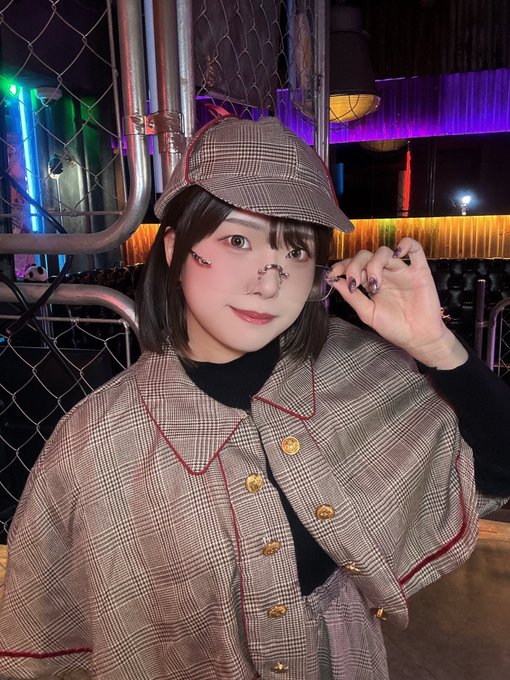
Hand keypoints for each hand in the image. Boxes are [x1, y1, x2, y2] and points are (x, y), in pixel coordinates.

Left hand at [327, 237, 467, 368]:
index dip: (343, 266)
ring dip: (374, 263)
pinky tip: (397, 254)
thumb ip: (352, 297)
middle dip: (355, 266)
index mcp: (371, 283)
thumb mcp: (368, 314)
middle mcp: (385, 275)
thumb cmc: (395, 328)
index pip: (354, 265)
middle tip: (355, 283)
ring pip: (384, 252)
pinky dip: (406, 244)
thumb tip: (334, 281)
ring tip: (375, 284)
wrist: (419, 338)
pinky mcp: (420, 271)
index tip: (334, 274)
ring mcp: (401, 271)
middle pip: (366, 256)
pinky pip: (415, 249)